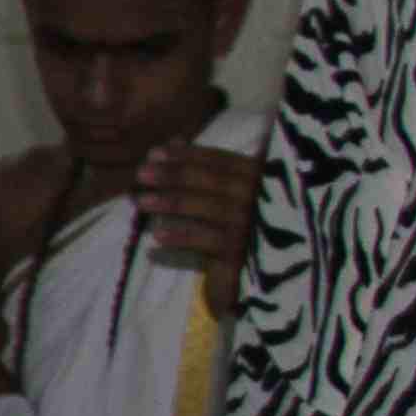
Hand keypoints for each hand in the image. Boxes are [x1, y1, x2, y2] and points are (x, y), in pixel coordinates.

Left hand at [134, 138, 262, 299]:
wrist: (275, 274)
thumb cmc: (247, 226)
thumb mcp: (230, 192)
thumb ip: (207, 167)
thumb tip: (174, 141)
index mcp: (262, 177)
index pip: (221, 161)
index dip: (186, 155)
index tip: (154, 153)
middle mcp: (262, 197)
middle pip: (213, 181)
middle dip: (174, 175)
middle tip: (141, 173)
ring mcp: (256, 225)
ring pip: (209, 208)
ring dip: (172, 202)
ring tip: (141, 201)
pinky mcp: (246, 254)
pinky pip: (208, 241)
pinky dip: (182, 236)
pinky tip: (157, 235)